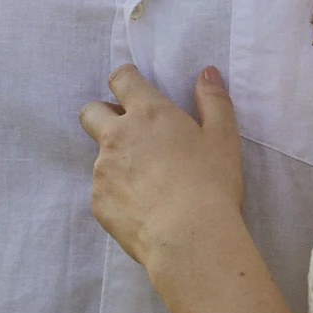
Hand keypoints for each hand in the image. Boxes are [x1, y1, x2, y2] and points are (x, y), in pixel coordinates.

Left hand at [79, 66, 243, 281]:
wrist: (190, 238)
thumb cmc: (211, 183)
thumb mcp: (223, 137)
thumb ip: (213, 100)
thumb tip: (206, 73)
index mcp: (147, 114)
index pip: (121, 79)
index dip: (125, 80)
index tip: (135, 90)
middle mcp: (117, 137)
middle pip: (90, 112)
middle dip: (102, 114)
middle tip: (129, 132)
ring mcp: (103, 171)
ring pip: (100, 156)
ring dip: (117, 161)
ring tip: (149, 183)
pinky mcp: (98, 203)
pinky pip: (103, 191)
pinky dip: (119, 194)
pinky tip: (144, 208)